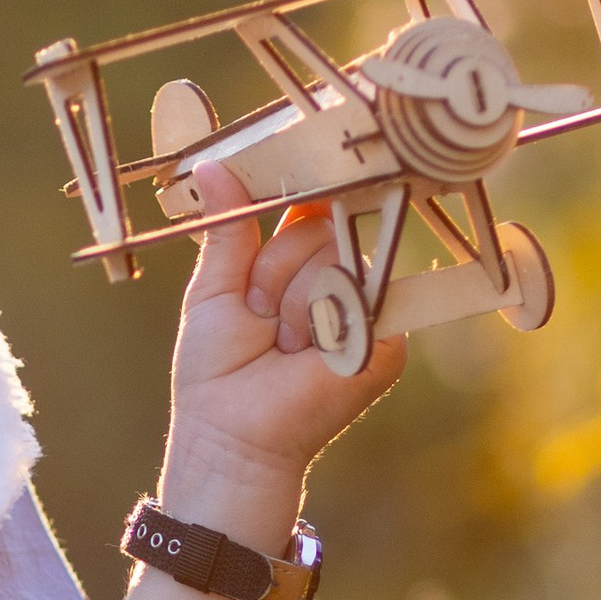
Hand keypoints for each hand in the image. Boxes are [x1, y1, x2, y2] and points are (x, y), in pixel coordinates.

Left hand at [159, 170, 405, 543]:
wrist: (232, 436)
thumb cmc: (216, 370)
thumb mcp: (213, 288)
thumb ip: (226, 227)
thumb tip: (213, 163)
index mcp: (298, 263)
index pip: (309, 208)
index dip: (298, 195)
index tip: (283, 181)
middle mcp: (338, 280)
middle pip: (320, 230)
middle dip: (274, 271)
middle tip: (260, 317)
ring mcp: (367, 309)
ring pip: (336, 260)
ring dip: (291, 304)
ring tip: (280, 345)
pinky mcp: (386, 340)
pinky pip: (357, 297)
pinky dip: (319, 326)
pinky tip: (306, 357)